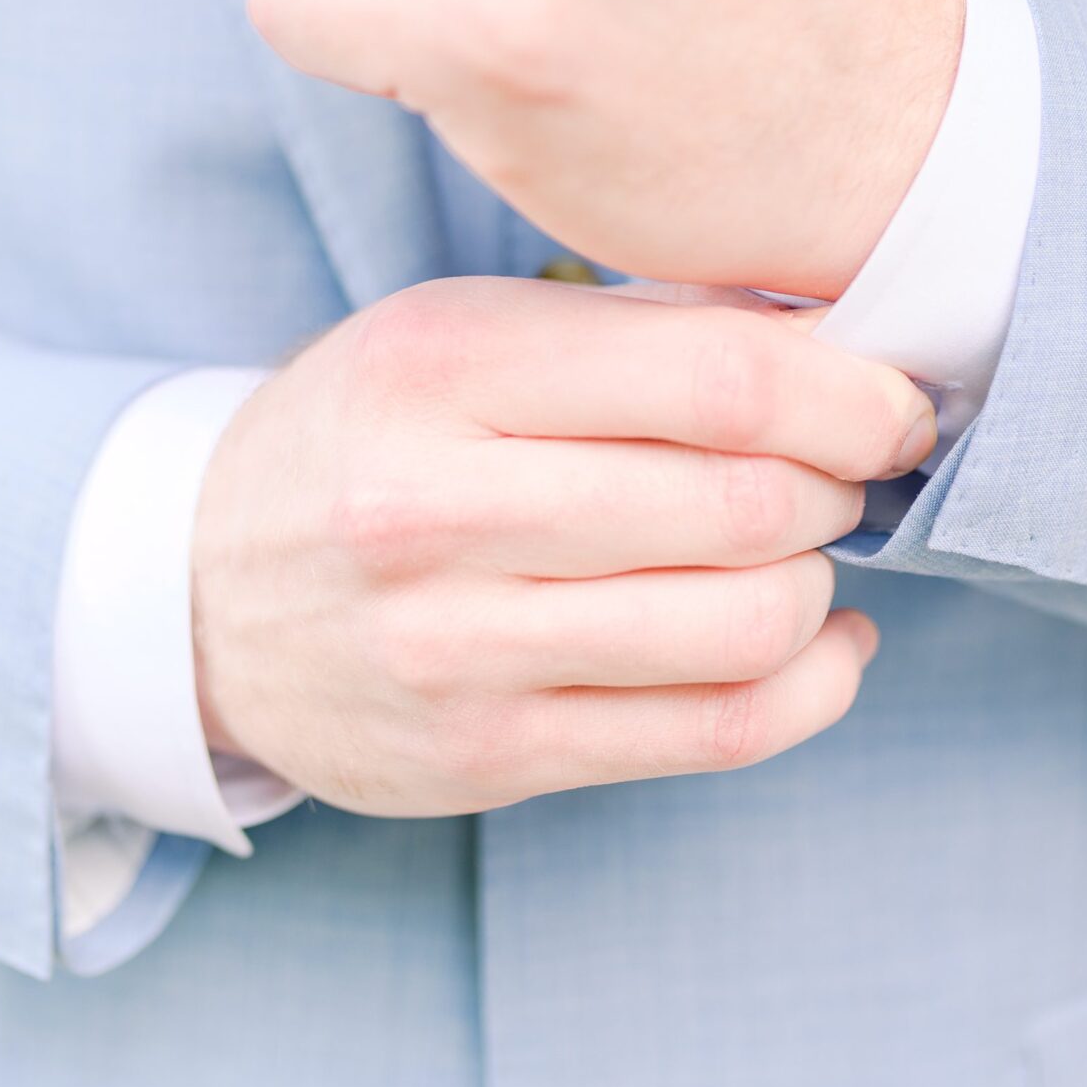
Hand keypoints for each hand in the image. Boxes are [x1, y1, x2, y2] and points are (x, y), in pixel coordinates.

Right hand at [190, 277, 935, 815]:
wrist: (193, 594)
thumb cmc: (369, 437)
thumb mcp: (459, 333)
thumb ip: (631, 331)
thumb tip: (840, 338)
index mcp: (444, 368)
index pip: (717, 377)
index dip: (849, 392)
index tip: (894, 403)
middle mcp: (439, 508)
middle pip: (742, 504)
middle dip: (836, 485)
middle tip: (843, 471)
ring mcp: (458, 648)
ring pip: (742, 626)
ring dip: (817, 583)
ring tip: (805, 550)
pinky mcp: (486, 756)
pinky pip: (711, 733)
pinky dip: (811, 685)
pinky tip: (821, 643)